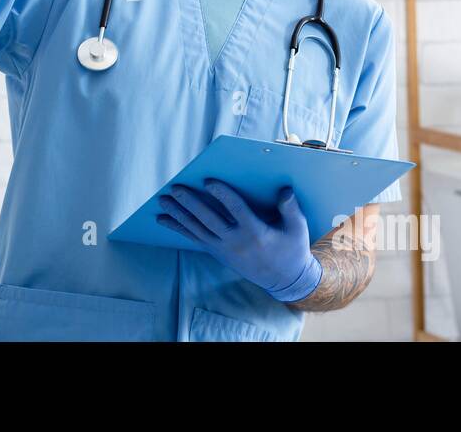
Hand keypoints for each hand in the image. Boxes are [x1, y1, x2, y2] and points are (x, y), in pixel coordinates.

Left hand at [157, 179, 321, 302]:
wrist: (284, 280)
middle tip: (175, 188)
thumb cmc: (292, 249)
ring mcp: (224, 248)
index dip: (222, 194)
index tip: (208, 181)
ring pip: (197, 229)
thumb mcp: (298, 229)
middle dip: (190, 203)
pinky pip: (195, 239)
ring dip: (178, 214)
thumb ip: (291, 209)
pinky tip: (164, 220)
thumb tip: (285, 189)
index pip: (236, 209)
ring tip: (163, 201)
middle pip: (209, 219)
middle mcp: (236, 241)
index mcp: (256, 232)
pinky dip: (179, 228)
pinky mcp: (218, 253)